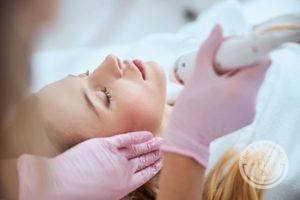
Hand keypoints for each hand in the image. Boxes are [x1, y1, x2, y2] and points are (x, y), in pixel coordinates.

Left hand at [18, 131, 162, 199]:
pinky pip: (127, 139)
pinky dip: (138, 136)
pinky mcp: (107, 145)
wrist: (62, 184)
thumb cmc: (80, 194)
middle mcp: (125, 171)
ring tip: (160, 141)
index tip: (161, 162)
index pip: (145, 174)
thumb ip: (117, 186)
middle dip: (155, 154)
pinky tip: (147, 134)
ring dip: (151, 145)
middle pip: (144, 160)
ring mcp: (117, 157)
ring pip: (139, 149)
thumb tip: (123, 181)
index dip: (154, 167)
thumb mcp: (105, 196)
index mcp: (124, 186)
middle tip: (165, 149)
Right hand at [162, 25, 270, 165]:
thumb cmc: (191, 107)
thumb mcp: (198, 75)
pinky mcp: (247, 118)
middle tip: (223, 63)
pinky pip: (248, 97)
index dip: (250, 53)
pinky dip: (239, 90)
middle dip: (242, 64)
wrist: (188, 136)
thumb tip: (217, 29)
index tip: (234, 51)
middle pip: (257, 73)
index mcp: (241, 89)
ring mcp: (250, 111)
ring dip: (240, 77)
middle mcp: (251, 101)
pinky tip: (221, 92)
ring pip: (253, 84)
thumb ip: (208, 49)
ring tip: (220, 79)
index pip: (261, 62)